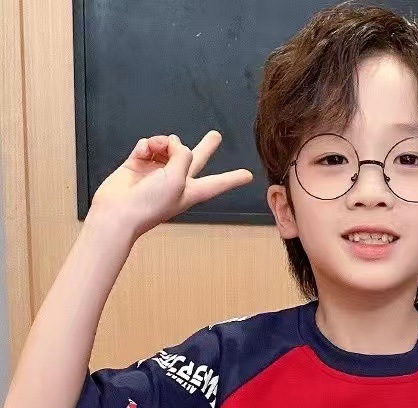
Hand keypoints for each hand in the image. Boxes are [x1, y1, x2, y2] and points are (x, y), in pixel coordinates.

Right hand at [90, 131, 253, 240]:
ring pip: (169, 145)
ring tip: (156, 149)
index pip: (218, 183)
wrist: (118, 212)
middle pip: (196, 159)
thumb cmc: (150, 203)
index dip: (233, 179)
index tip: (248, 176)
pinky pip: (148, 145)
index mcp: (192, 190)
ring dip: (164, 142)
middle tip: (216, 135)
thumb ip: (183, 155)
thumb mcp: (177, 178)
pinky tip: (142, 152)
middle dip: (206, 147)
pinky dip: (147, 145)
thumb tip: (175, 142)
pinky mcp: (139, 164)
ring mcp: (158, 171)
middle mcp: (177, 180)